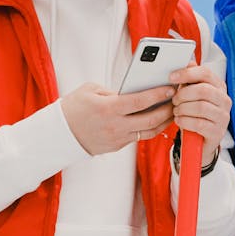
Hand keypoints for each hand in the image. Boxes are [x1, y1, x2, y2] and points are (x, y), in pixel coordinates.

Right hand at [60, 82, 176, 154]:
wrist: (58, 134)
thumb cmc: (73, 108)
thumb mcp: (91, 90)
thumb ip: (114, 90)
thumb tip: (134, 90)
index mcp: (108, 108)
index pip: (140, 101)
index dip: (158, 95)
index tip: (170, 88)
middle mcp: (115, 126)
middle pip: (151, 120)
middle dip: (167, 109)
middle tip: (177, 99)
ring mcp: (117, 139)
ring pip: (148, 131)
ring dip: (163, 121)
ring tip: (172, 110)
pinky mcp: (116, 147)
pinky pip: (138, 136)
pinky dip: (149, 127)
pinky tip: (156, 118)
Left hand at [168, 63, 231, 167]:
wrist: (199, 142)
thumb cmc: (194, 115)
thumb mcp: (192, 96)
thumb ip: (190, 80)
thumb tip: (186, 62)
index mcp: (219, 87)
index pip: (205, 73)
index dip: (187, 73)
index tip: (171, 77)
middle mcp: (224, 100)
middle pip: (203, 90)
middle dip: (183, 94)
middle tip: (174, 100)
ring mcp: (223, 116)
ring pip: (200, 107)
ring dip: (182, 109)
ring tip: (176, 111)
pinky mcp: (217, 132)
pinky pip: (199, 123)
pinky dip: (185, 121)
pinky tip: (179, 121)